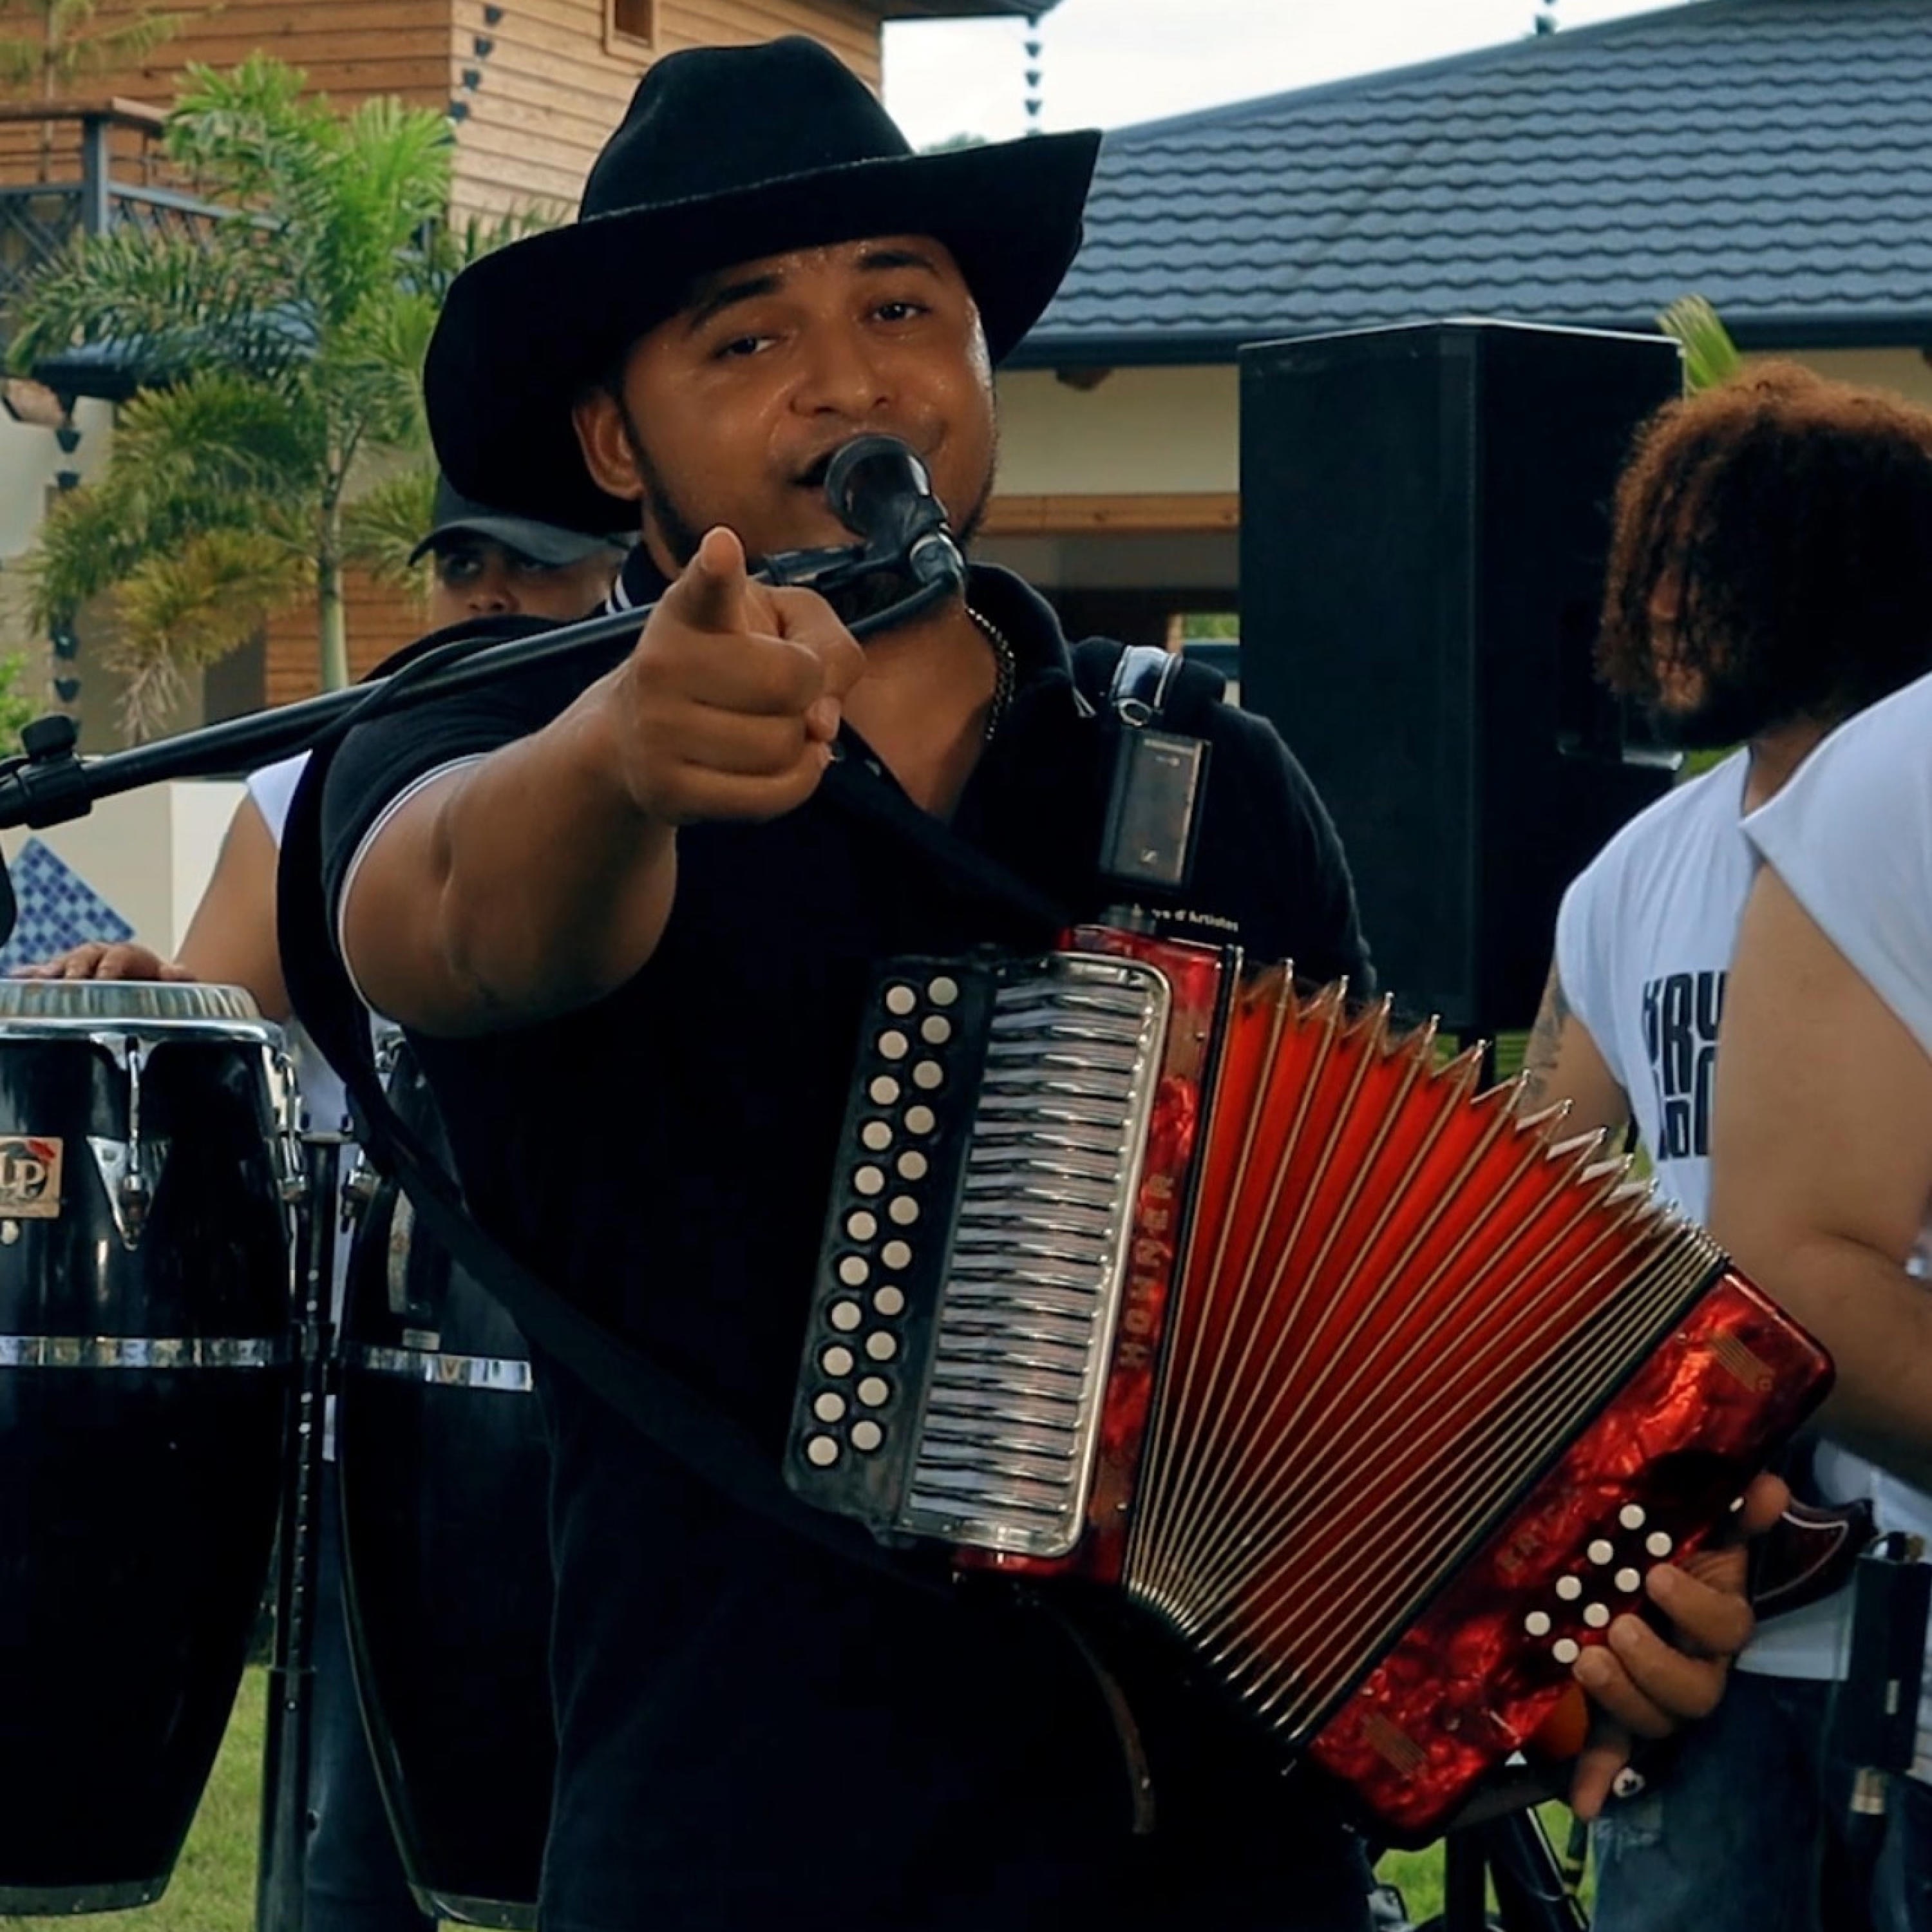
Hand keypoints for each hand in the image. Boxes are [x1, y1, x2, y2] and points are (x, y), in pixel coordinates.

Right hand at [13, 941, 191, 981]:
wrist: (148, 984)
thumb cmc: (159, 986)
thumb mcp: (175, 984)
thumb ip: (180, 978)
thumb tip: (175, 972)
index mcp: (127, 955)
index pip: (118, 957)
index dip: (111, 967)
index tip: (104, 979)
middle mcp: (100, 957)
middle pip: (84, 958)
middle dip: (75, 969)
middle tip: (68, 984)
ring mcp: (79, 966)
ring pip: (62, 965)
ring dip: (50, 972)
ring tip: (37, 980)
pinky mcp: (63, 978)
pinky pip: (44, 974)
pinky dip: (31, 976)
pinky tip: (18, 979)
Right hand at [608, 525, 865, 825]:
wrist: (641, 738)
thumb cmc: (729, 667)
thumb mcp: (784, 626)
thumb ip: (830, 648)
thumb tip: (822, 723)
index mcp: (688, 610)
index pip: (705, 587)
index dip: (717, 569)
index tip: (723, 548)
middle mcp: (661, 664)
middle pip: (788, 683)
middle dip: (807, 692)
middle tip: (784, 693)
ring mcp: (658, 731)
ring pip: (782, 745)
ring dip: (801, 744)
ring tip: (774, 729)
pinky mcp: (668, 791)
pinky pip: (770, 797)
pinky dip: (798, 783)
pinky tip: (788, 767)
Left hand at [1565, 1468, 1788, 1819]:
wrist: (1632, 1564)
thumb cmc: (1668, 1543)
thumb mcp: (1698, 1521)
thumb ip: (1731, 1505)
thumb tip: (1768, 1484)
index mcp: (1715, 1619)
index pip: (1724, 1626)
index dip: (1693, 1605)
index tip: (1654, 1571)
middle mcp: (1693, 1664)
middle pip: (1692, 1692)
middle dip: (1652, 1665)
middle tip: (1612, 1628)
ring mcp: (1655, 1693)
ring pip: (1653, 1719)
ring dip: (1619, 1698)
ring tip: (1582, 1658)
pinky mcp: (1618, 1713)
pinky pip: (1615, 1753)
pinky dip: (1598, 1778)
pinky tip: (1583, 1803)